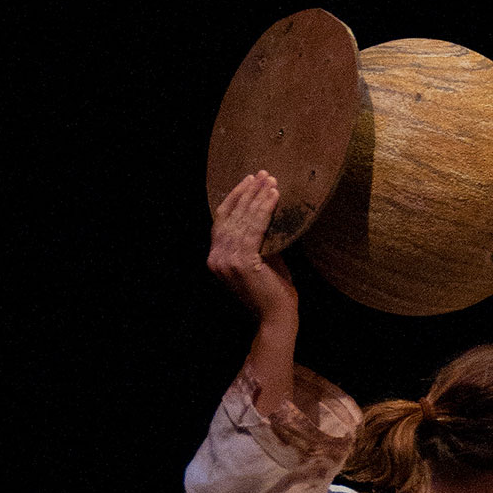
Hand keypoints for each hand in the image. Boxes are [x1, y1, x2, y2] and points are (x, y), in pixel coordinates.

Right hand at [207, 172, 297, 326]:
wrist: (276, 318)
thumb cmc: (273, 292)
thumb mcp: (261, 260)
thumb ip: (257, 240)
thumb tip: (266, 213)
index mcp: (216, 258)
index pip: (222, 220)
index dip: (234, 198)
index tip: (249, 180)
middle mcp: (216, 258)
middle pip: (230, 216)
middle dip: (248, 192)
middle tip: (262, 174)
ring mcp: (226, 261)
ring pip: (242, 219)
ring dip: (257, 197)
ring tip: (271, 181)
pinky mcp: (242, 262)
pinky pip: (254, 228)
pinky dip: (264, 210)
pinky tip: (274, 196)